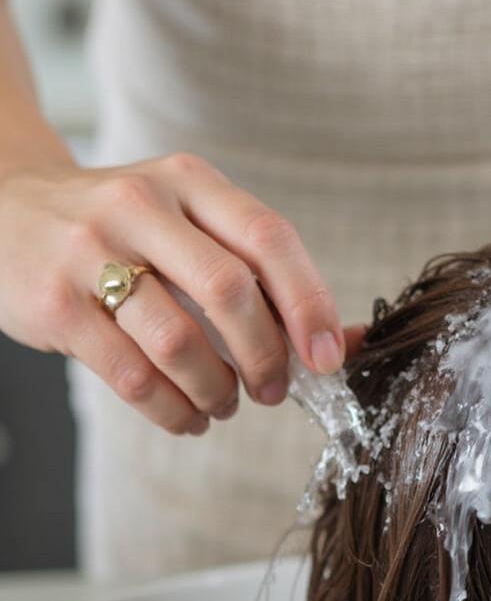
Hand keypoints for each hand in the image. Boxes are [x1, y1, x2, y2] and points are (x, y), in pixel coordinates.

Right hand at [0, 155, 347, 434]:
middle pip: (229, 291)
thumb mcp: (192, 226)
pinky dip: (173, 412)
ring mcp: (89, 252)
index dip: (309, 304)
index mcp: (190, 183)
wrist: (3, 210)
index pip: (269, 238)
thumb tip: (346, 345)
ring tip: (224, 405)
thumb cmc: (126, 231)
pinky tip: (187, 417)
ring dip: (217, 392)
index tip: (328, 358)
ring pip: (180, 343)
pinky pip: (132, 377)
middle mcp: (140, 206)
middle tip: (273, 391)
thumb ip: (265, 278)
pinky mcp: (54, 304)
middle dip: (265, 357)